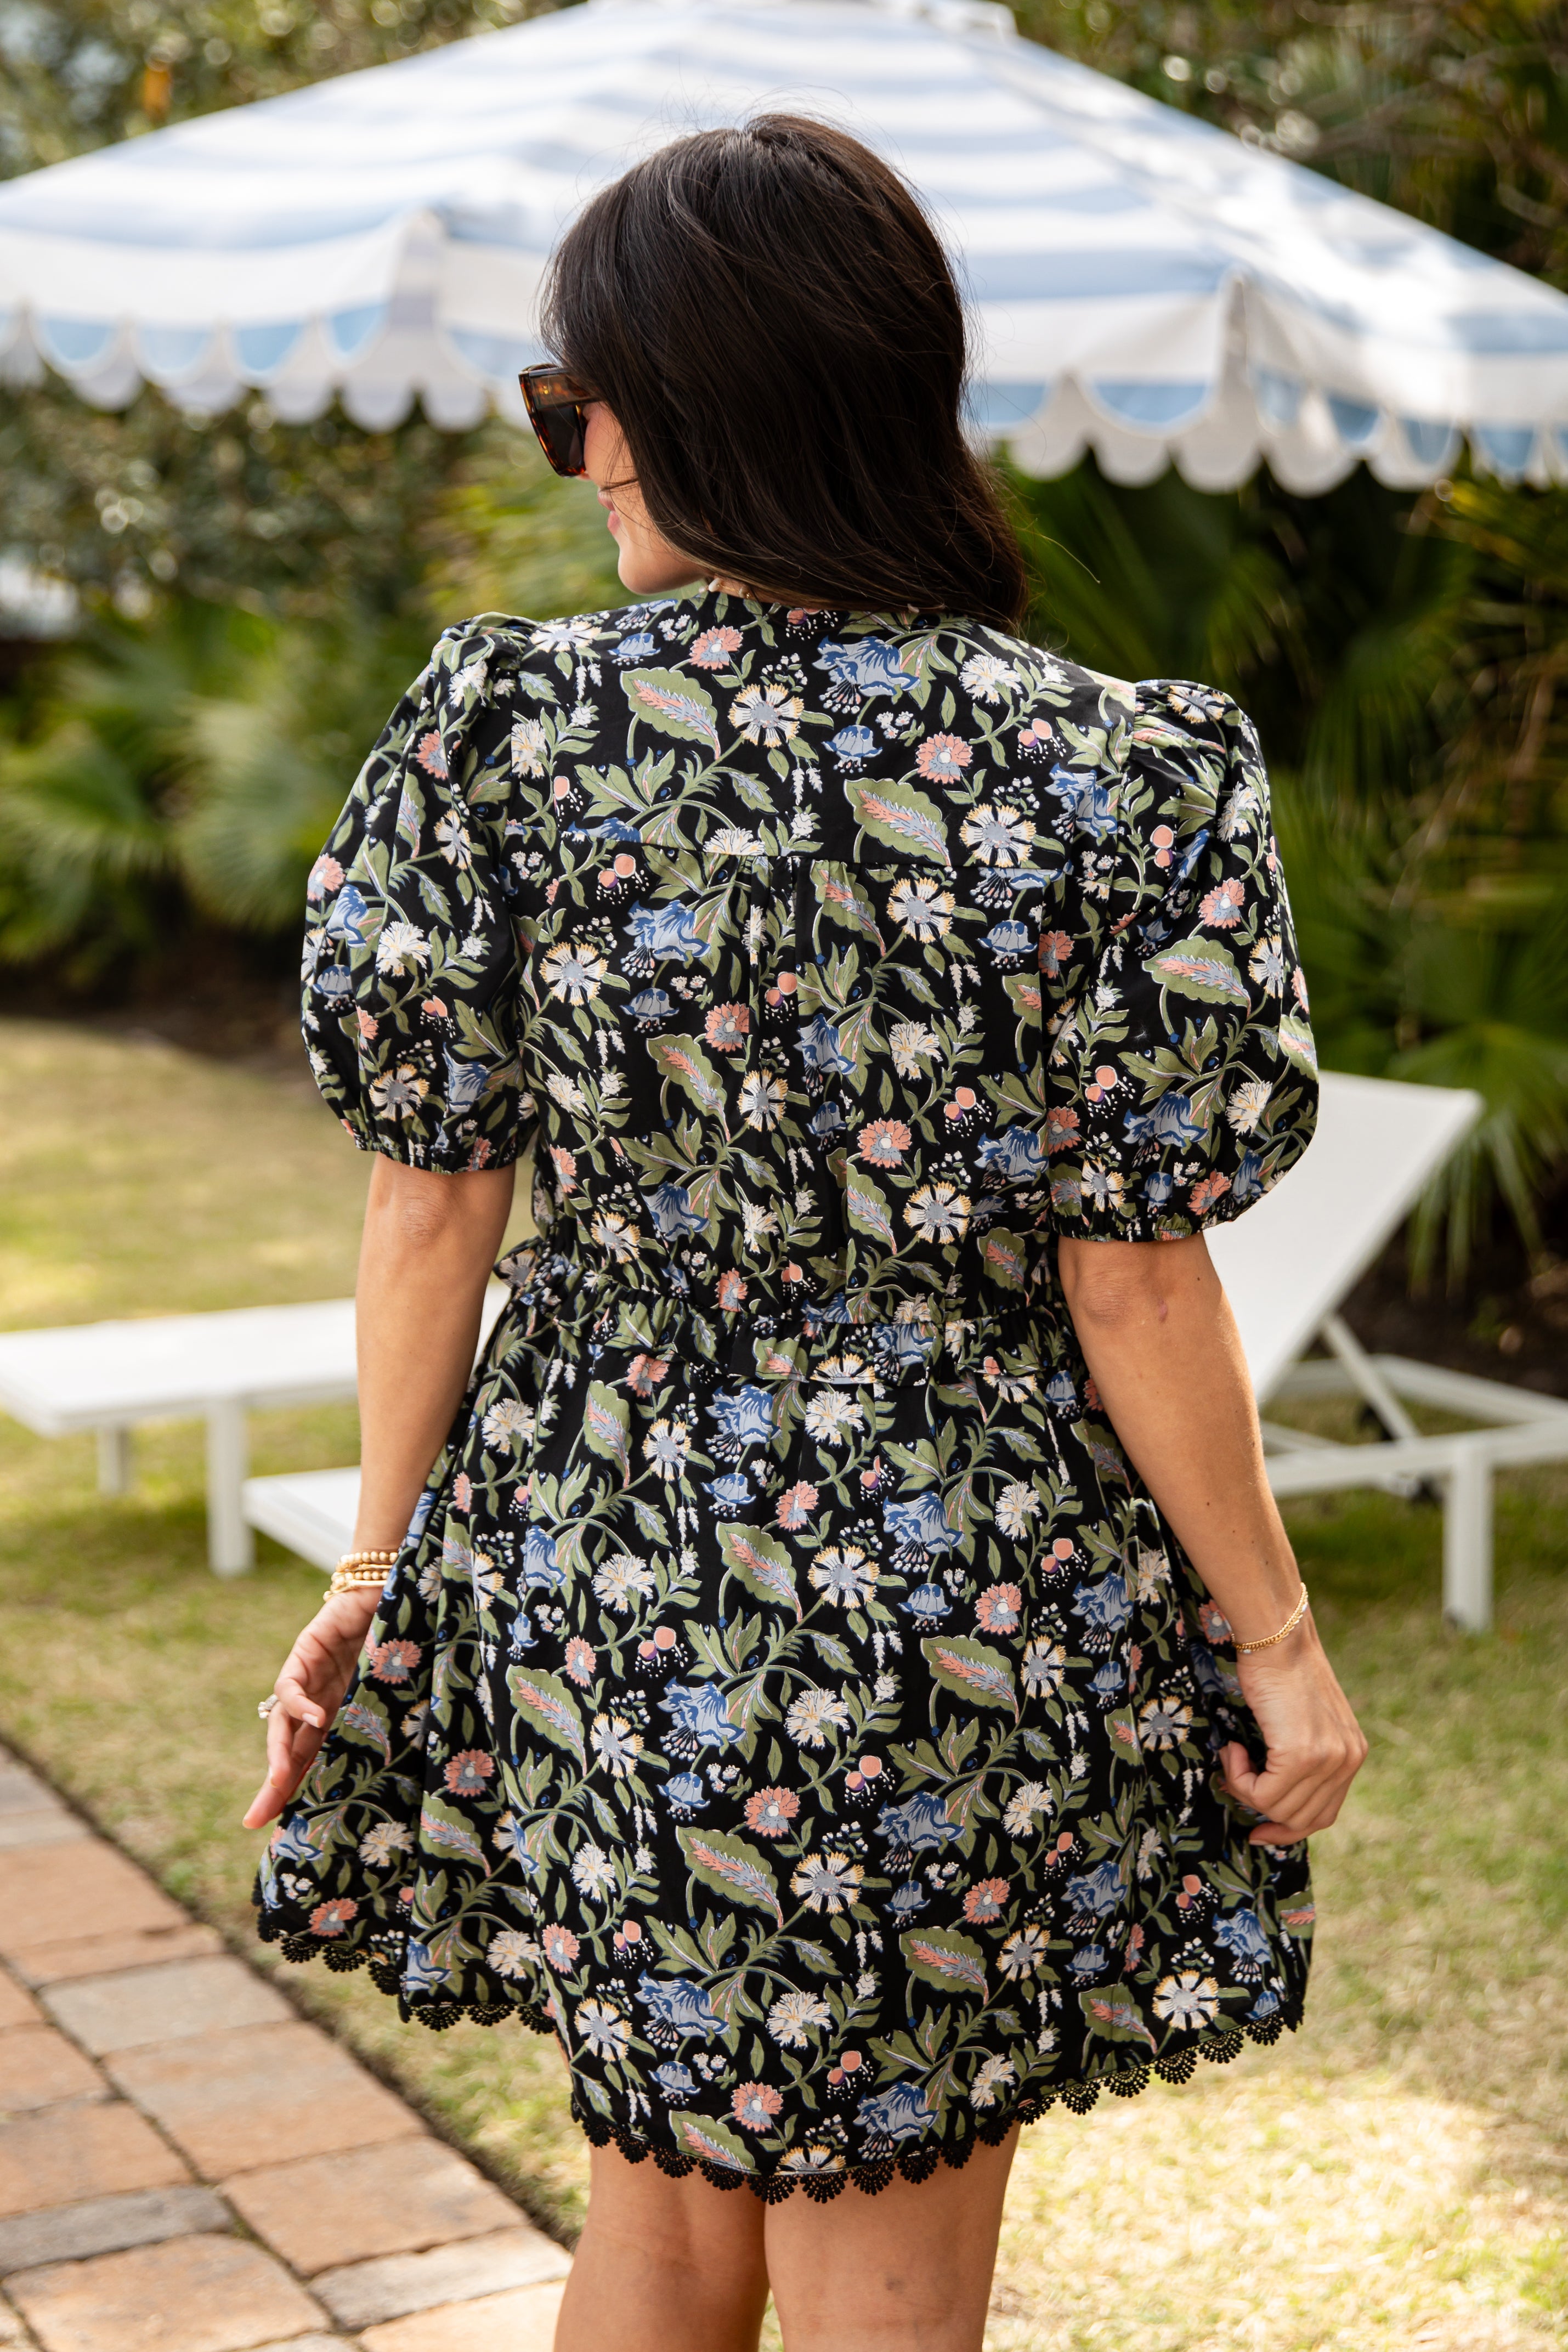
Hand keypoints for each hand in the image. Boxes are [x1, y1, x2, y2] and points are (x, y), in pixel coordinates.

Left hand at [243, 1590, 380, 1830]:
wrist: (396, 1588)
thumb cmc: (404, 1638)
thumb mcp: (394, 1692)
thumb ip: (385, 1721)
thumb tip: (402, 1776)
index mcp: (341, 1714)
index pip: (312, 1759)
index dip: (296, 1790)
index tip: (278, 1828)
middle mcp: (319, 1700)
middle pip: (289, 1749)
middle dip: (273, 1785)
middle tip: (256, 1819)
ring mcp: (309, 1676)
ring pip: (282, 1722)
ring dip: (278, 1752)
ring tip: (278, 1779)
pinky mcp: (306, 1650)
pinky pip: (292, 1684)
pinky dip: (300, 1703)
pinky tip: (314, 1719)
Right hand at [1219, 1616, 1367, 1845]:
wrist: (1276, 1637)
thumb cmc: (1279, 1669)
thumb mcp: (1303, 1719)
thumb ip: (1303, 1756)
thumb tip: (1274, 1795)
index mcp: (1351, 1753)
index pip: (1325, 1814)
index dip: (1289, 1830)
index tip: (1260, 1832)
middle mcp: (1347, 1760)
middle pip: (1303, 1820)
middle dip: (1263, 1813)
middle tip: (1233, 1782)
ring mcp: (1327, 1760)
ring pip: (1279, 1809)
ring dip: (1245, 1787)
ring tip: (1234, 1753)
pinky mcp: (1301, 1755)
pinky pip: (1262, 1794)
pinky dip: (1239, 1777)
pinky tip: (1234, 1749)